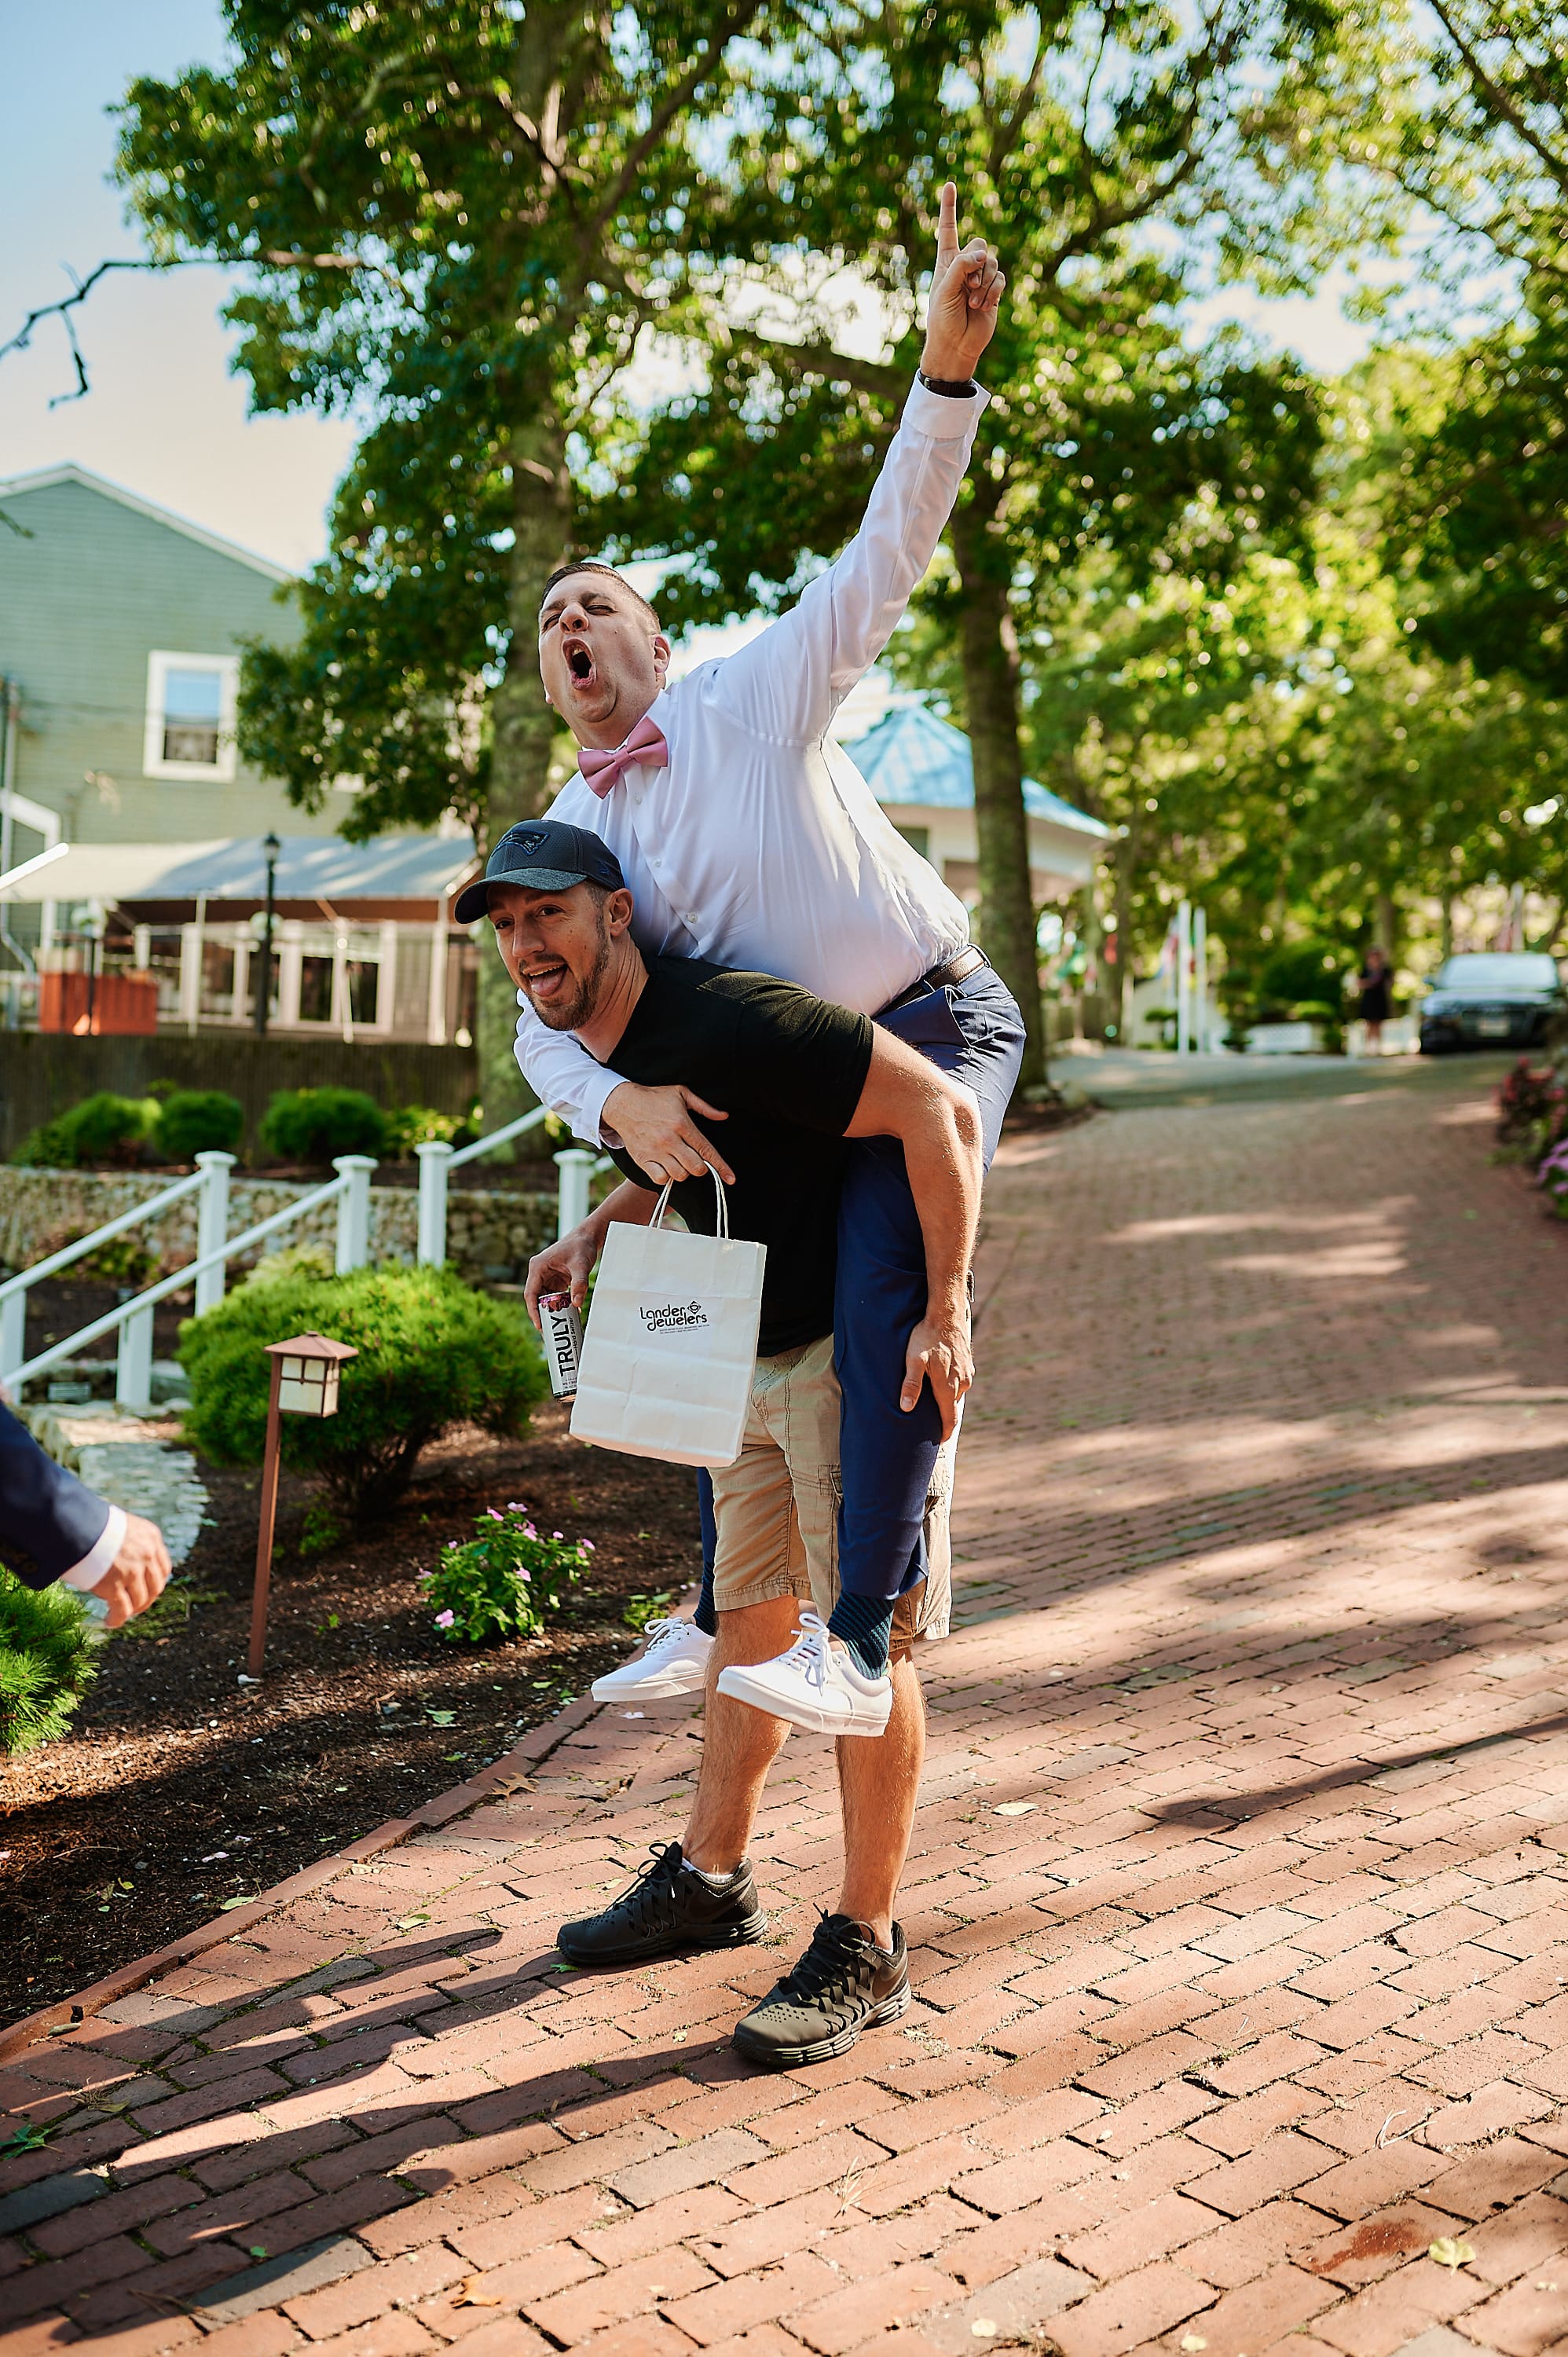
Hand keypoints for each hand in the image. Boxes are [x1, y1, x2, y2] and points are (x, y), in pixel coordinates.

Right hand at [87, 1513, 170, 1629]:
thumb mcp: (121, 1525)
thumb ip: (130, 1541)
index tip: (147, 1589)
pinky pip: (122, 1609)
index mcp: (151, 1537)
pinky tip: (110, 1622)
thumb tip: (125, 1559)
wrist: (74, 1523)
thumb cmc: (91, 1523)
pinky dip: (117, 1619)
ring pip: (140, 1600)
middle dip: (146, 1599)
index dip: (155, 1583)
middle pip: (155, 1587)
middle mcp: (146, 1554)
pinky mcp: (114, 1585)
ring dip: (132, 1610)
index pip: (163, 1567)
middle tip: (135, 1606)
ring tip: (120, 1614)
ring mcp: (132, 1570)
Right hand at [525, 1220, 601, 1323]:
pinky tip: (567, 1314)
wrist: (587, 1237)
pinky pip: (553, 1296)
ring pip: (545, 1298)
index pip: (531, 1294)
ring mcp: (546, 1276)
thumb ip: (579, 1284)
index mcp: (537, 1267)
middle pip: (536, 1298)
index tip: (539, 1325)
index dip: (533, 1311)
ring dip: (551, 1311)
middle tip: (548, 1331)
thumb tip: (577, 1304)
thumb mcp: (581, 1265)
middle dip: (542, 1314)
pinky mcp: (555, 1279)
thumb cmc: (581, 1247)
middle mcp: (539, 1272)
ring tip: (558, 1326)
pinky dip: (559, 1305)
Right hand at [601, 1082, 734, 1187]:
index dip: (721, 1167)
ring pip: (679, 1175)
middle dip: (700, 1168)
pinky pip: (660, 1179)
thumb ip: (704, 1107)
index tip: (731, 1179)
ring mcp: (655, 1151)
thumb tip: (724, 1116)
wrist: (622, 1103)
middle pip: (695, 1168)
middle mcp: (670, 1140)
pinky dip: (666, 1177)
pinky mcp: (643, 1159)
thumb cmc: (655, 1098)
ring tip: (678, 1160)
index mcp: (682, 1124)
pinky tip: (666, 1167)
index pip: (706, 1150)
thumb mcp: (681, 1093)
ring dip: (683, 1171)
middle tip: (694, 1159)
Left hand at [900, 1301, 972, 1440]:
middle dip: (945, 1419)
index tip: (938, 1442)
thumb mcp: (914, 1360)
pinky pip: (960, 1382)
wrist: (947, 1315)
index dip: (944, 1432)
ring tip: (935, 1405)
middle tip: (932, 1428)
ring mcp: (967, 1373)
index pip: (949, 1418)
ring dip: (948, 1401)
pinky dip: (951, 1387)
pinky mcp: (968, 1364)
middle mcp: (961, 1383)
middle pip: (953, 1408)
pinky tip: (942, 1383)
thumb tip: (906, 1408)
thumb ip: (911, 1384)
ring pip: (957, 1394)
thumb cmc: (927, 1336)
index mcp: (947, 1386)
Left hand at [920, 181, 1003, 381]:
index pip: (948, 229)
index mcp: (947, 261)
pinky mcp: (995, 291)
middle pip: (979, 243)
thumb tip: (984, 253)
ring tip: (972, 301)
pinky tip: (983, 305)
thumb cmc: (943, 319)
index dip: (949, 207)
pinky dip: (992, 291)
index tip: (950, 184)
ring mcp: (981, 278)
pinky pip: (1000, 278)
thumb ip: (961, 265)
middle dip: (976, 261)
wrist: (956, 346)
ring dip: (983, 282)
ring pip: (992, 261)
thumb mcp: (945, 289)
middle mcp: (965, 266)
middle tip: (968, 285)